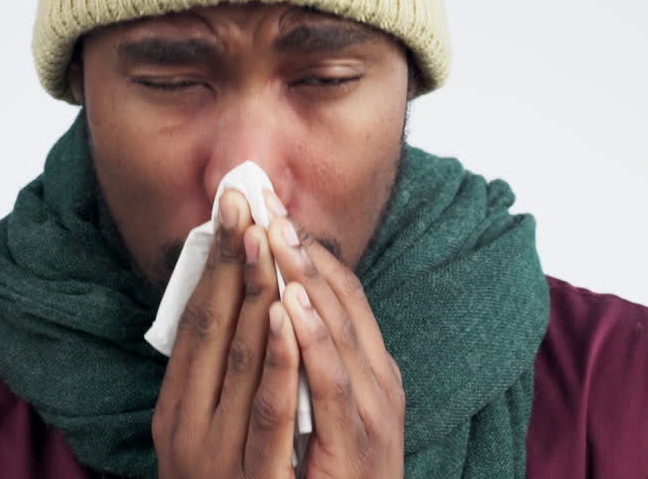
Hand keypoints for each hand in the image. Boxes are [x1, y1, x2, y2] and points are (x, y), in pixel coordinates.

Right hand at [153, 189, 303, 477]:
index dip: (214, 262)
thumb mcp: (210, 432)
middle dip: (234, 260)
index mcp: (176, 411)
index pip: (195, 322)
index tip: (230, 207)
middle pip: (216, 329)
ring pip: (243, 360)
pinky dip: (282, 359)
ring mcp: (221, 454)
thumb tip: (230, 301)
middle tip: (247, 199)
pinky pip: (272, 412)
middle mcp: (189, 429)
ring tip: (265, 237)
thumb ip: (218, 376)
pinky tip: (291, 316)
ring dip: (256, 294)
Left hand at [265, 189, 405, 478]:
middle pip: (340, 303)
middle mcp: (379, 386)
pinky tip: (290, 303)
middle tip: (268, 200)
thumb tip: (277, 307)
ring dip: (306, 279)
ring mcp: (370, 415)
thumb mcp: (328, 413)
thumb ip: (312, 365)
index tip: (273, 206)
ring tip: (277, 232)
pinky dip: (312, 341)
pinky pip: (330, 387)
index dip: (308, 248)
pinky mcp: (356, 447)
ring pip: (337, 334)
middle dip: (300, 249)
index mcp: (372, 374)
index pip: (344, 296)